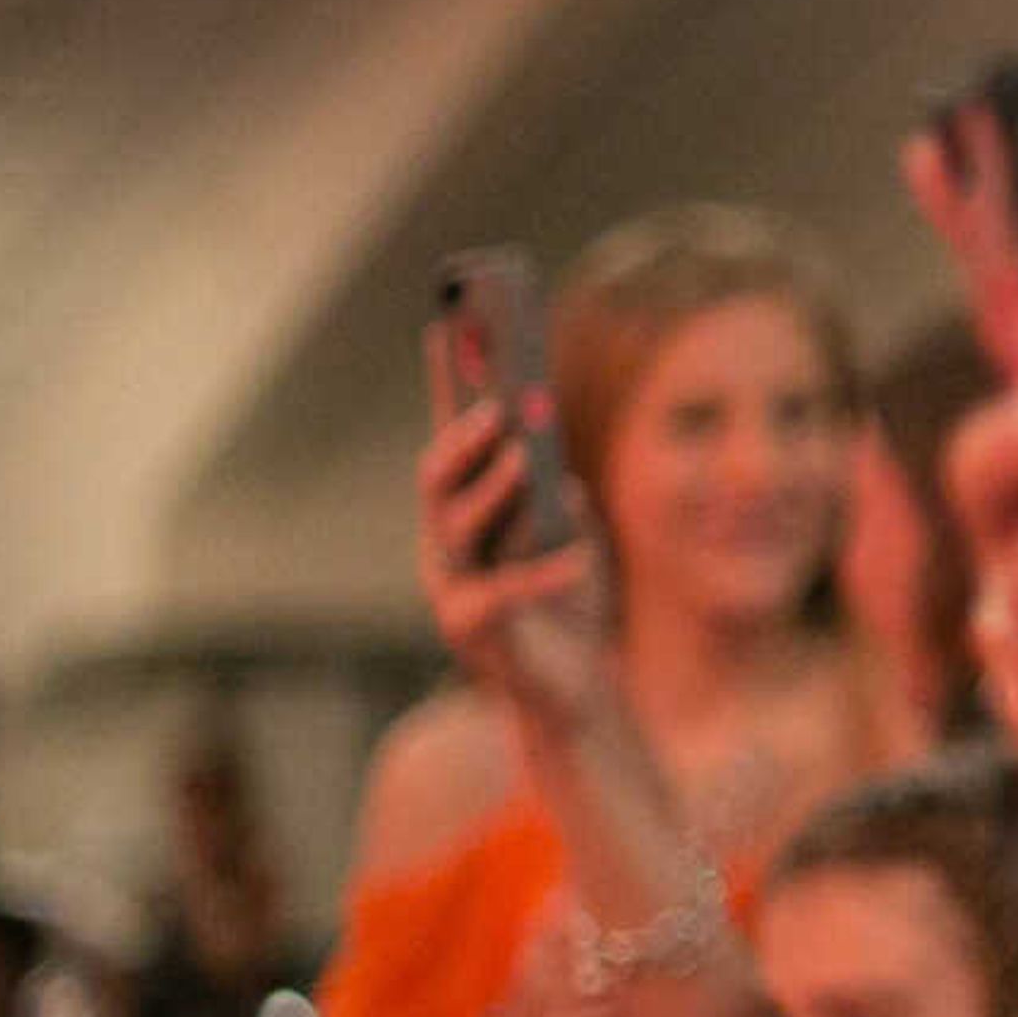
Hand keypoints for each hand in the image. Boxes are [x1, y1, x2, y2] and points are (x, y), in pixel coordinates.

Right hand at [417, 328, 611, 725]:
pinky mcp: (473, 633)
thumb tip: (550, 461)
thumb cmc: (567, 606)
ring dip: (493, 489)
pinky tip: (580, 558)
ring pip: (455, 528)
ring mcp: (450, 590)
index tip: (451, 323)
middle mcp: (444, 546)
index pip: (452, 439)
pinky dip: (545, 573)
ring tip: (530, 460)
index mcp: (465, 516)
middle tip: (503, 404)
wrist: (573, 693)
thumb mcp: (570, 536)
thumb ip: (556, 499)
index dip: (447, 384)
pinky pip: (504, 594)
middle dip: (466, 438)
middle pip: (437, 480)